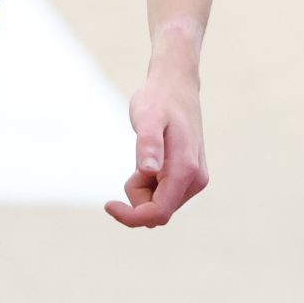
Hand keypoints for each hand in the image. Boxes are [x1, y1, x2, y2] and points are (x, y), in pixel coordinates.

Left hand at [104, 71, 207, 228]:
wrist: (176, 86)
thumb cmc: (157, 100)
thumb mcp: (147, 117)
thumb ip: (148, 144)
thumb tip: (148, 171)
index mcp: (186, 170)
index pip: (158, 213)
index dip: (131, 217)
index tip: (107, 204)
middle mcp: (196, 180)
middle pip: (158, 211)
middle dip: (138, 194)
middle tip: (136, 162)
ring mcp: (196, 180)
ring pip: (161, 204)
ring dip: (145, 187)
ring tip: (146, 155)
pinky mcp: (191, 177)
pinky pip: (164, 195)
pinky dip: (151, 183)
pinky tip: (154, 159)